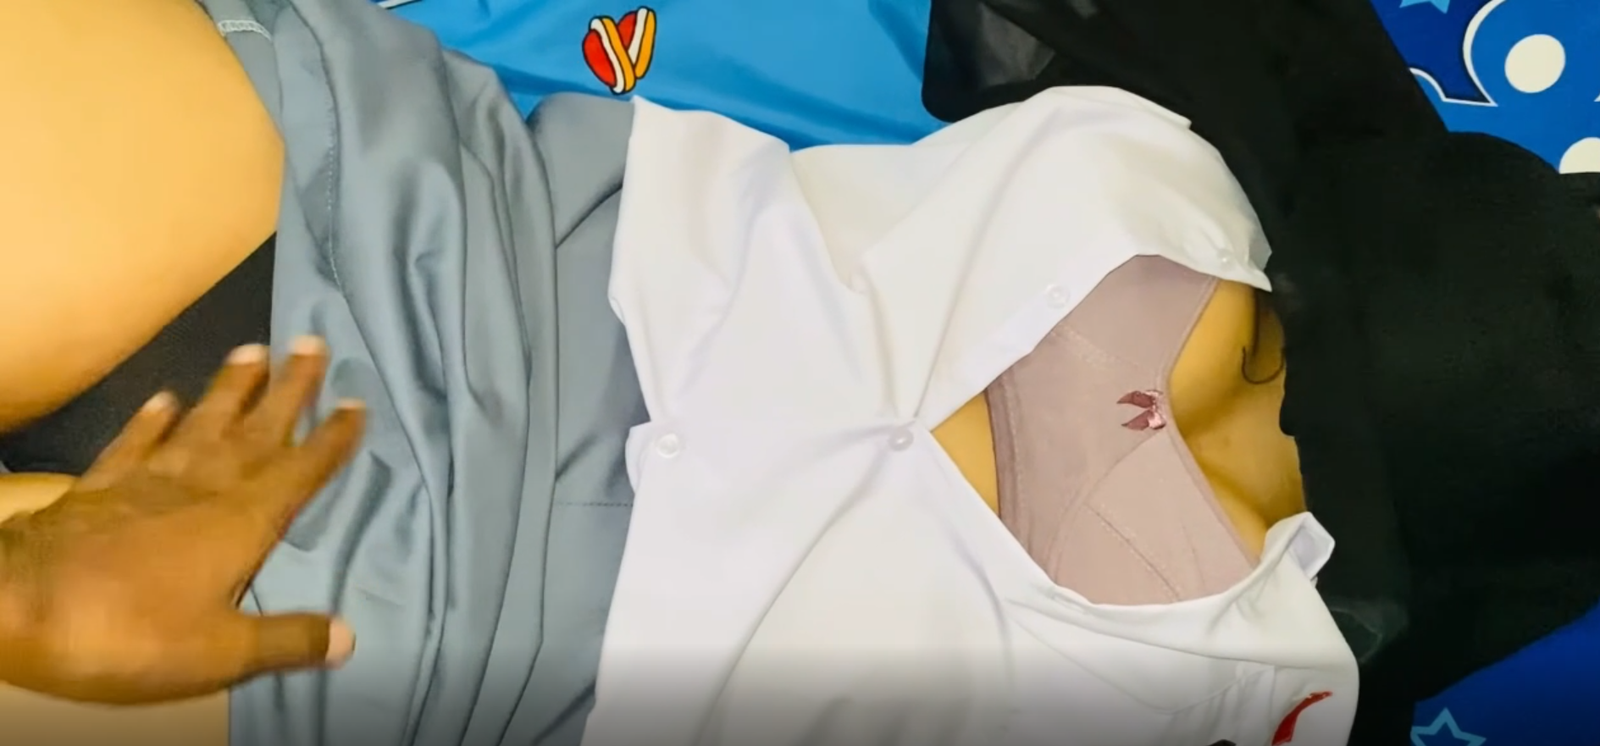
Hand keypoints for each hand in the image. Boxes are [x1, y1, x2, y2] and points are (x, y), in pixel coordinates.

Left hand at [0, 337, 362, 703]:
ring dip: (229, 390)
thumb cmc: (130, 630)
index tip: (357, 402)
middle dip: (289, 390)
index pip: (300, 471)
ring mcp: (147, 482)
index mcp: (242, 522)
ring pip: (200, 425)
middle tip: (311, 343)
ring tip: (252, 351)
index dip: (331, 439)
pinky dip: (151, 421)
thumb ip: (286, 639)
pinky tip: (164, 399)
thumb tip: (348, 635)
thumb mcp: (220, 652)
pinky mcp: (98, 488)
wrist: (17, 604)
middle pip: (256, 431)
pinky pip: (133, 444)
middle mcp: (202, 488)